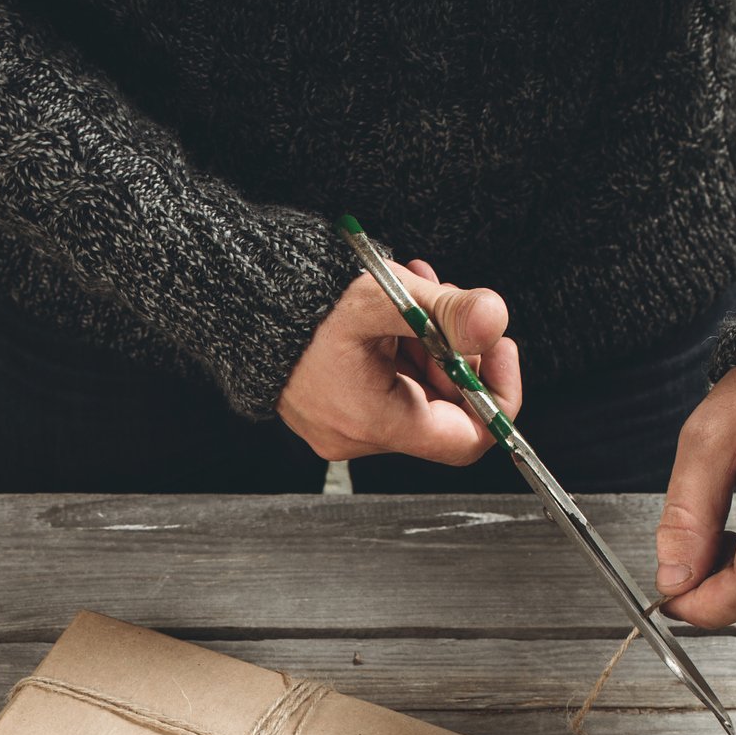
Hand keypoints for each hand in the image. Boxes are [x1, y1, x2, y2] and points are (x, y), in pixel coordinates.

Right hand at [278, 259, 520, 464]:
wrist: (238, 302)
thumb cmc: (298, 305)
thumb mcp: (384, 298)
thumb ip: (446, 312)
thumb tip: (494, 321)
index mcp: (374, 421)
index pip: (468, 439)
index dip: (497, 394)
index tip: (497, 348)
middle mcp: (358, 438)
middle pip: (444, 409)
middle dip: (456, 352)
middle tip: (445, 305)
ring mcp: (344, 428)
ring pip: (419, 393)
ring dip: (428, 342)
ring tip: (412, 294)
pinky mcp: (334, 412)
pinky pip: (389, 388)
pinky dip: (402, 349)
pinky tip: (391, 313)